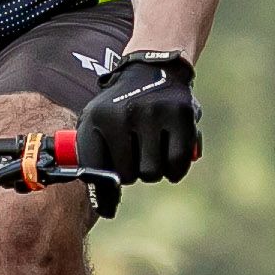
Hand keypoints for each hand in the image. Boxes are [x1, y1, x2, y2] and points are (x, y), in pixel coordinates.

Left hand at [77, 49, 200, 182]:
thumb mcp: (96, 122)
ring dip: (153, 169)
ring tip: (151, 149)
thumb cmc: (121, 107)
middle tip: (135, 151)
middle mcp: (124, 113)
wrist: (152, 69)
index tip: (110, 175)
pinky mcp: (181, 115)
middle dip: (132, 170)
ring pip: (152, 173)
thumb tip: (107, 206)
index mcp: (97, 116)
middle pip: (127, 176)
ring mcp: (154, 112)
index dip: (104, 180)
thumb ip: (93, 159)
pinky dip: (174, 169)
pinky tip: (169, 157)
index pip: (95, 170)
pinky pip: (177, 163)